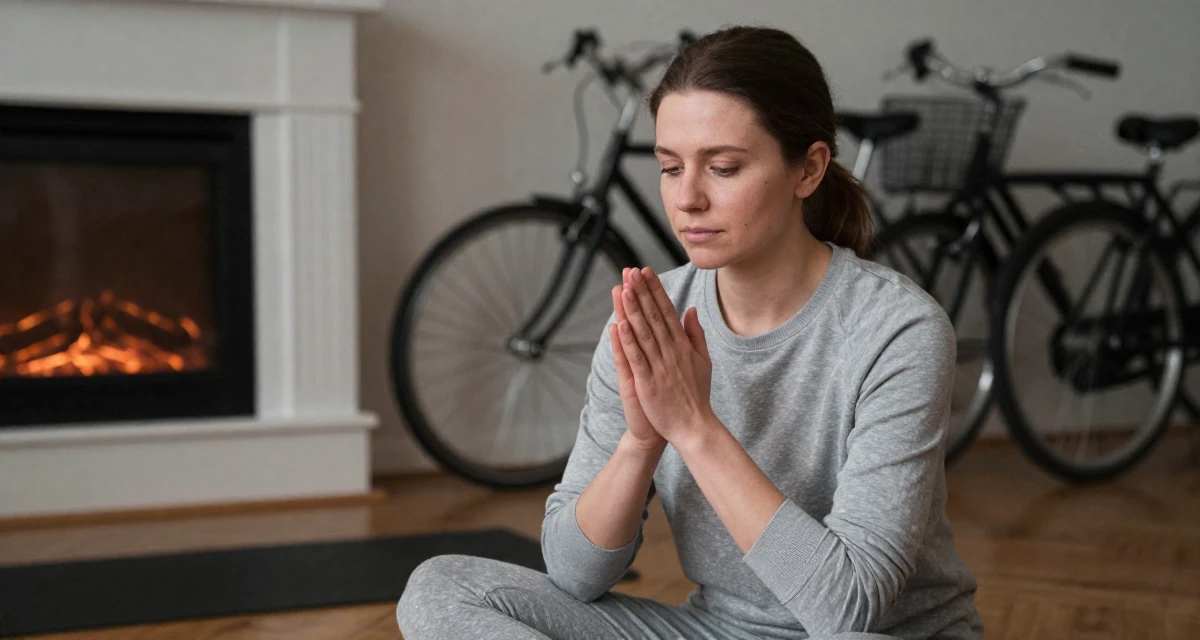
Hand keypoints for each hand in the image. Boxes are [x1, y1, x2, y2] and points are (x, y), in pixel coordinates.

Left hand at [615, 267, 713, 444]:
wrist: (694, 427)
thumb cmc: (697, 395)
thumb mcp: (703, 360)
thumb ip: (696, 334)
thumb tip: (690, 309)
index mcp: (683, 346)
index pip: (667, 311)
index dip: (656, 290)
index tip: (646, 272)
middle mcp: (672, 352)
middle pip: (654, 317)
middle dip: (642, 292)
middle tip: (632, 271)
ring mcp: (660, 366)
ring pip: (644, 333)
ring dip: (633, 310)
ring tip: (623, 288)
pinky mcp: (648, 382)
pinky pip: (637, 358)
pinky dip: (628, 341)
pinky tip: (620, 324)